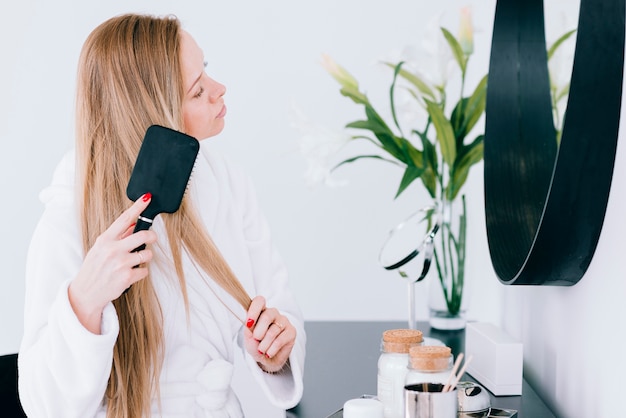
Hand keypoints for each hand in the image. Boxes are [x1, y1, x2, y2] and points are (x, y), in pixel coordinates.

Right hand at [68, 193, 156, 333]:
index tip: (147, 198)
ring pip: (147, 254)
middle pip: (143, 235)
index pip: (124, 219)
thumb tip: (134, 224)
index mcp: (105, 240)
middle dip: (151, 236)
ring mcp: (120, 263)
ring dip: (145, 258)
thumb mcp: (100, 249)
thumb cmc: (94, 269)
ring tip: (134, 262)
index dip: (137, 207)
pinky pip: (144, 270)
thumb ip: (117, 237)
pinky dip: (140, 272)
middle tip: (151, 238)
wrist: (86, 293)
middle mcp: (112, 250)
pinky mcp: (127, 276)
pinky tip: (130, 275)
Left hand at [243, 296, 295, 372]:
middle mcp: (273, 313)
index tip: (249, 323)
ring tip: (261, 350)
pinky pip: (280, 340)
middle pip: (267, 316)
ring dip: (264, 344)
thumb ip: (248, 330)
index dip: (254, 310)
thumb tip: (249, 323)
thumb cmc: (257, 345)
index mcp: (261, 311)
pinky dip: (272, 349)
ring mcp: (284, 321)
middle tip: (256, 340)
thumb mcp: (249, 339)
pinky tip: (269, 353)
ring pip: (273, 331)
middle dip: (258, 332)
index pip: (259, 301)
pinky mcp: (292, 331)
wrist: (268, 359)